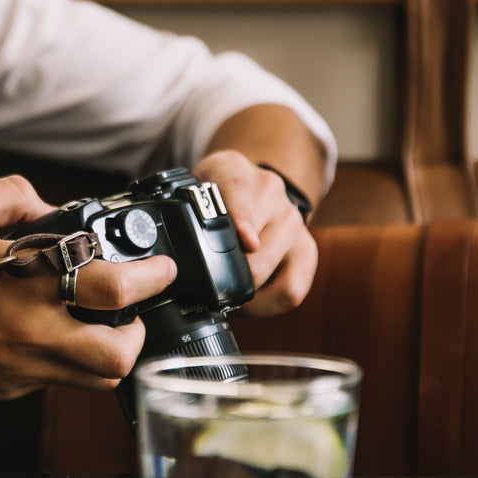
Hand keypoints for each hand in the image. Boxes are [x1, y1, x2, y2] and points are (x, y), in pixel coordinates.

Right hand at [0, 176, 177, 400]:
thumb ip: (17, 197)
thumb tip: (48, 208)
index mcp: (31, 283)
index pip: (118, 289)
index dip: (153, 277)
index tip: (161, 268)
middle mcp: (34, 333)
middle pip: (120, 355)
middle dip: (138, 334)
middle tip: (129, 312)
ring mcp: (21, 368)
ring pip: (94, 379)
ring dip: (106, 353)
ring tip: (92, 326)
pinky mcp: (5, 389)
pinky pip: (53, 382)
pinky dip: (62, 360)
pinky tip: (41, 335)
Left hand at [193, 150, 316, 316]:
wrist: (252, 187)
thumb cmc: (215, 196)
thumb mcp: (191, 189)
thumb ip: (180, 210)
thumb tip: (170, 253)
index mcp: (235, 172)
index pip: (239, 191)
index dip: (243, 219)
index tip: (246, 241)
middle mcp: (270, 193)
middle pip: (253, 247)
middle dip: (226, 274)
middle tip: (207, 286)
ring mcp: (293, 220)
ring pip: (269, 270)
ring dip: (245, 290)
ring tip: (230, 292)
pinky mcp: (307, 249)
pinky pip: (291, 290)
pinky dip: (268, 305)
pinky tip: (254, 299)